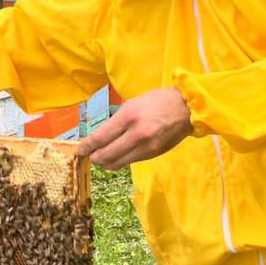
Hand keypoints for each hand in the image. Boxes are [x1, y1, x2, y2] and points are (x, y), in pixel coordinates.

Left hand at [75, 88, 192, 170]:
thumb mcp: (132, 104)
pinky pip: (130, 162)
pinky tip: (117, 156)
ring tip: (102, 158)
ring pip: (117, 163)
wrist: (186, 108)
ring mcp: (145, 147)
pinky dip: (120, 161)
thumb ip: (116, 121)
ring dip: (105, 163)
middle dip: (94, 158)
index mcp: (128, 117)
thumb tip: (99, 137)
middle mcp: (136, 134)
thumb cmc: (157, 101)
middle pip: (106, 155)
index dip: (86, 147)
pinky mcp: (152, 155)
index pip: (100, 138)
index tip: (80, 150)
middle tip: (90, 155)